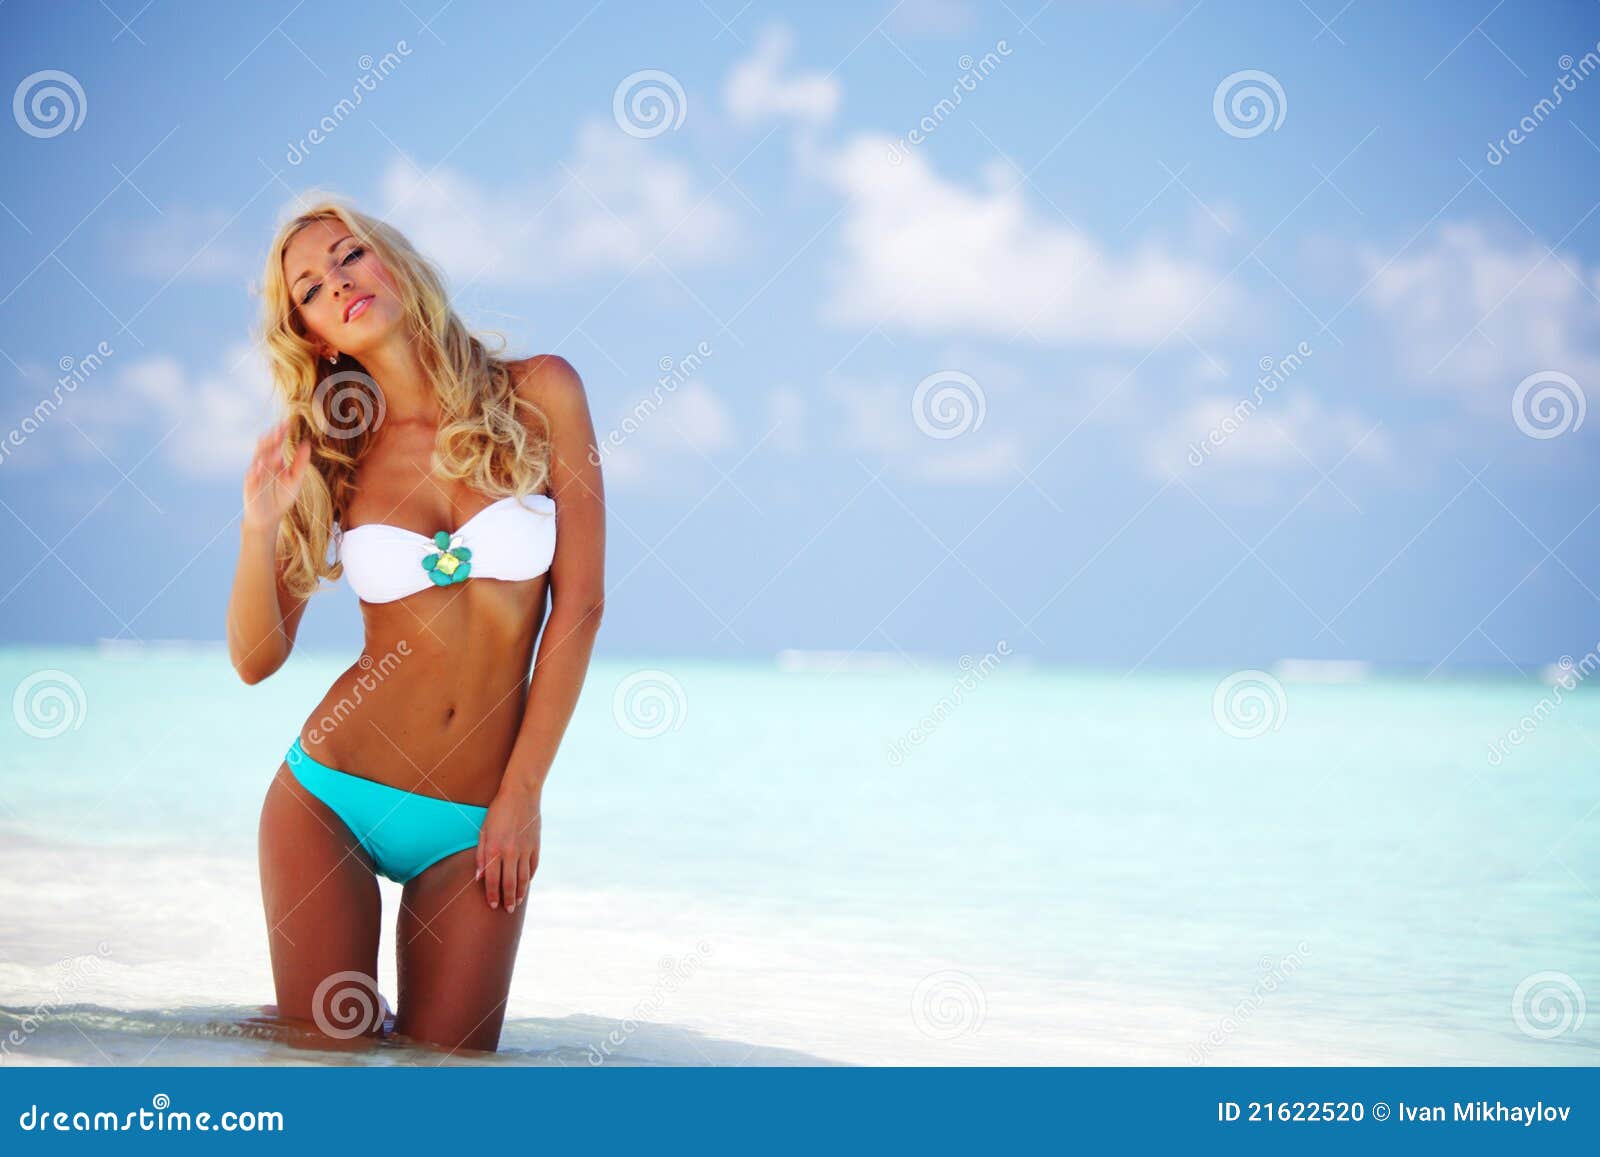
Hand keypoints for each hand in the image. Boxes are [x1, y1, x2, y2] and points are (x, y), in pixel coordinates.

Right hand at [243, 419, 311, 532]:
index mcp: (273, 460)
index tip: (288, 423)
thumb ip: (300, 463)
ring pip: (257, 459)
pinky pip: (251, 477)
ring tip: (276, 448)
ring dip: (266, 453)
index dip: (280, 433)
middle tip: (280, 430)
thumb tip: (307, 444)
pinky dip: (255, 472)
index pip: (275, 442)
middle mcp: (262, 464)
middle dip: (271, 439)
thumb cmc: (282, 497)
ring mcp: (255, 475)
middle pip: (264, 447)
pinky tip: (260, 466)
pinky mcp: (250, 487)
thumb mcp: (295, 479)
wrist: (268, 518)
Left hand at [475, 786, 541, 911]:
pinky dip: (529, 877)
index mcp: (494, 849)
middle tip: (507, 910)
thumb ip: (480, 855)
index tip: (493, 905)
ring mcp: (525, 849)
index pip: (492, 879)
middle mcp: (510, 852)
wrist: (521, 793)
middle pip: (509, 883)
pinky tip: (526, 883)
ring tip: (517, 902)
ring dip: (520, 893)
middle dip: (507, 899)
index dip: (492, 894)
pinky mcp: (535, 845)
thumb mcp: (483, 830)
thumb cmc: (498, 811)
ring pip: (523, 878)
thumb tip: (478, 877)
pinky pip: (533, 866)